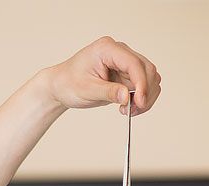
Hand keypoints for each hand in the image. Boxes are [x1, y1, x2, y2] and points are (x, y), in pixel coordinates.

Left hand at [45, 36, 161, 115]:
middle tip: (132, 111)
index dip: (141, 83)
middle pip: (147, 69)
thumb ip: (108, 92)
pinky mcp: (126, 72)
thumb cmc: (68, 84)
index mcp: (107, 49)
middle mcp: (119, 51)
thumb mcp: (86, 90)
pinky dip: (141, 97)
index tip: (139, 102)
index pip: (133, 64)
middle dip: (145, 92)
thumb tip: (128, 97)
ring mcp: (124, 61)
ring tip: (127, 111)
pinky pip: (144, 84)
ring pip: (149, 77)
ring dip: (145, 96)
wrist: (60, 86)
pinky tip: (127, 107)